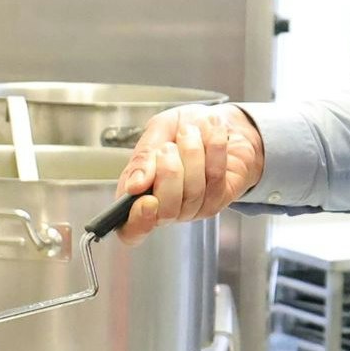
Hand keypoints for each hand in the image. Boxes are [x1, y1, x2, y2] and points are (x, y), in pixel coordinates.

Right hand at [109, 104, 264, 238]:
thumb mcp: (157, 131)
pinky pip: (215, 179)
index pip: (130, 230)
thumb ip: (143, 156)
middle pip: (165, 211)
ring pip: (192, 193)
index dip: (137, 222)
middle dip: (169, 171)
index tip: (147, 201)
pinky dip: (214, 150)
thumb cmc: (183, 127)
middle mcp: (164, 207)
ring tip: (190, 131)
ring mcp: (193, 208)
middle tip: (169, 145)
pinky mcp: (218, 199)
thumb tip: (134, 185)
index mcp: (138, 194)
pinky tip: (214, 133)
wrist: (218, 120)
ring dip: (192, 153)